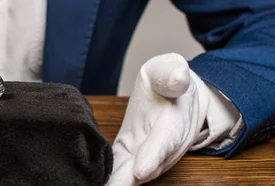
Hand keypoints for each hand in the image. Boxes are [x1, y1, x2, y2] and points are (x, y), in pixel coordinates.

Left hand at [106, 53, 209, 184]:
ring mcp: (145, 153)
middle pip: (146, 167)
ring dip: (118, 183)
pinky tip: (95, 183)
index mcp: (172, 121)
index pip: (163, 141)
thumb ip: (172, 74)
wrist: (174, 95)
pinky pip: (119, 168)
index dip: (152, 156)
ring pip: (132, 173)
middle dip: (129, 180)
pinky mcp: (130, 154)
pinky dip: (110, 178)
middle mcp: (161, 144)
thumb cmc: (168, 81)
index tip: (140, 171)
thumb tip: (178, 77)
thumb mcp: (169, 70)